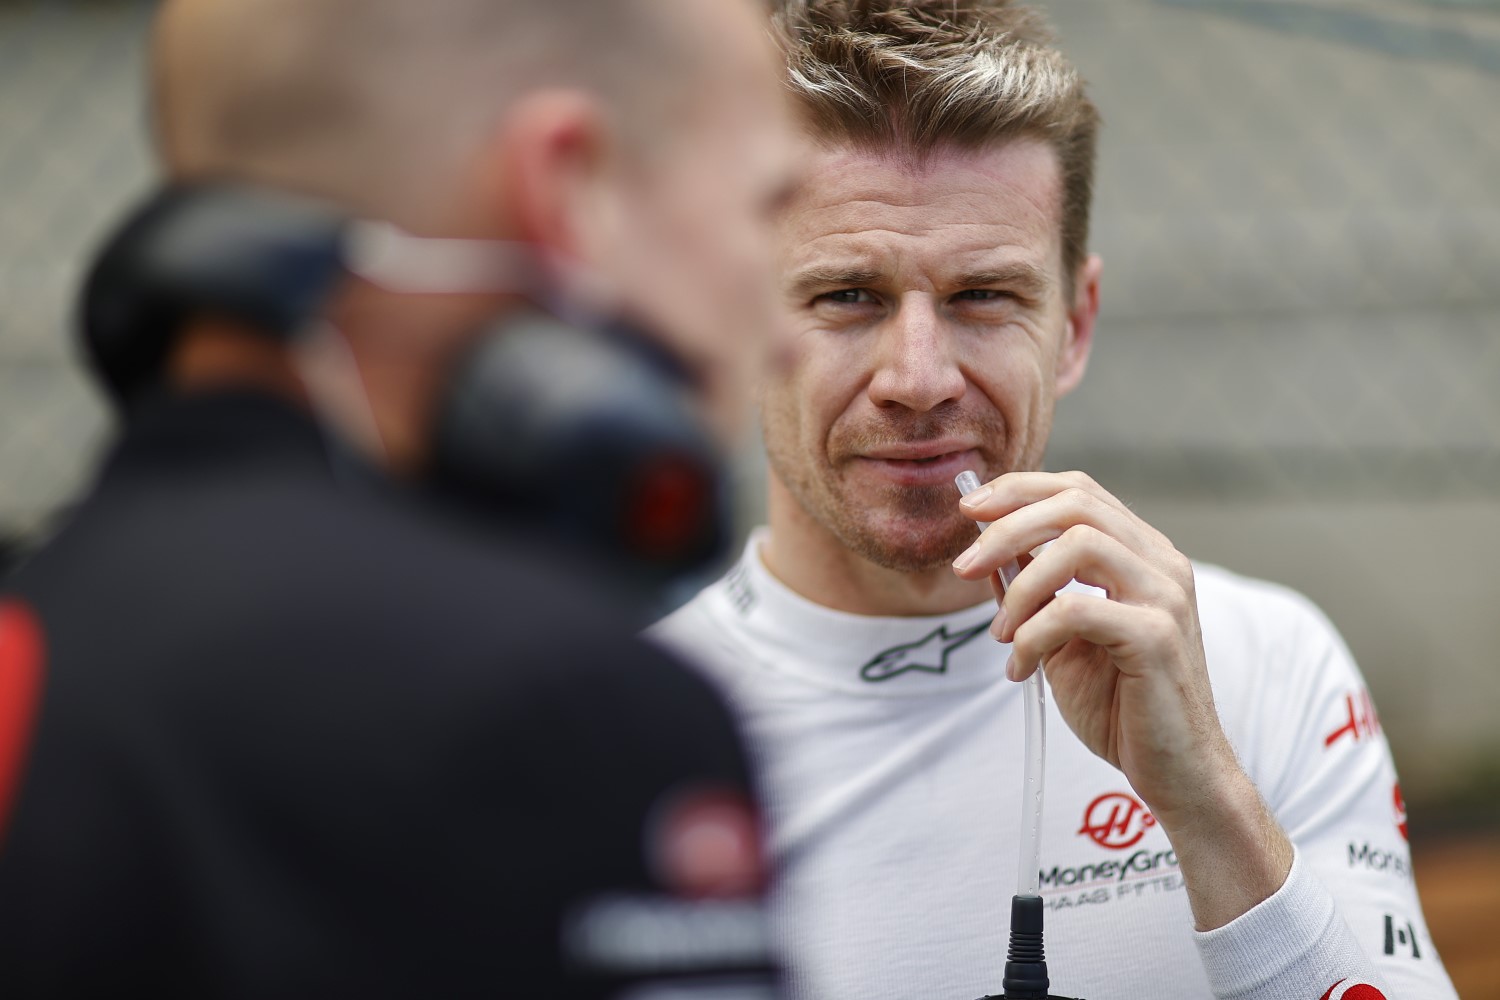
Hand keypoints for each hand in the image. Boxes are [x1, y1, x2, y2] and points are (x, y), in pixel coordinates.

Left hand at [952, 471, 1290, 927]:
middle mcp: (1162, 563)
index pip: (1080, 491)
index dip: (1019, 491)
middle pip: (1075, 504)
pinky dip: (1031, 636)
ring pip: (1077, 544)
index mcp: (1143, 554)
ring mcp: (1165, 595)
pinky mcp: (1157, 635)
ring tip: (1000, 633)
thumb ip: (1034, 591)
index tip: (969, 511)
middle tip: (964, 568)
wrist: (1175, 772)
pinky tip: (1019, 669)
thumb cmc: (1121, 707)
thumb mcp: (1062, 639)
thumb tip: (986, 551)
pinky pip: (1075, 609)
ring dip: (1020, 586)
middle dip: (1007, 527)